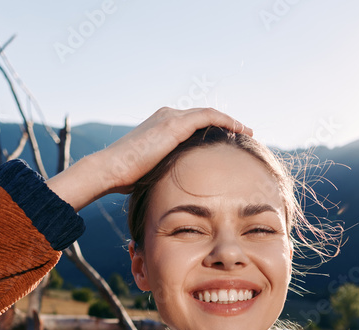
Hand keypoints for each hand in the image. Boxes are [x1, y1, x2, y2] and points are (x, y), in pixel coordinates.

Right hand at [95, 107, 252, 194]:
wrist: (111, 169)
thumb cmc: (126, 177)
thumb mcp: (151, 170)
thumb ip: (165, 169)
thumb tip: (174, 186)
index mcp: (160, 125)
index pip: (192, 123)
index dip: (212, 130)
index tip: (227, 141)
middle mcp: (166, 116)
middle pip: (203, 116)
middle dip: (224, 124)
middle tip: (243, 134)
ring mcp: (170, 117)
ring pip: (208, 114)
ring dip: (230, 121)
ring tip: (246, 131)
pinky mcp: (173, 124)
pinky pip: (208, 117)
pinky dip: (226, 121)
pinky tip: (239, 129)